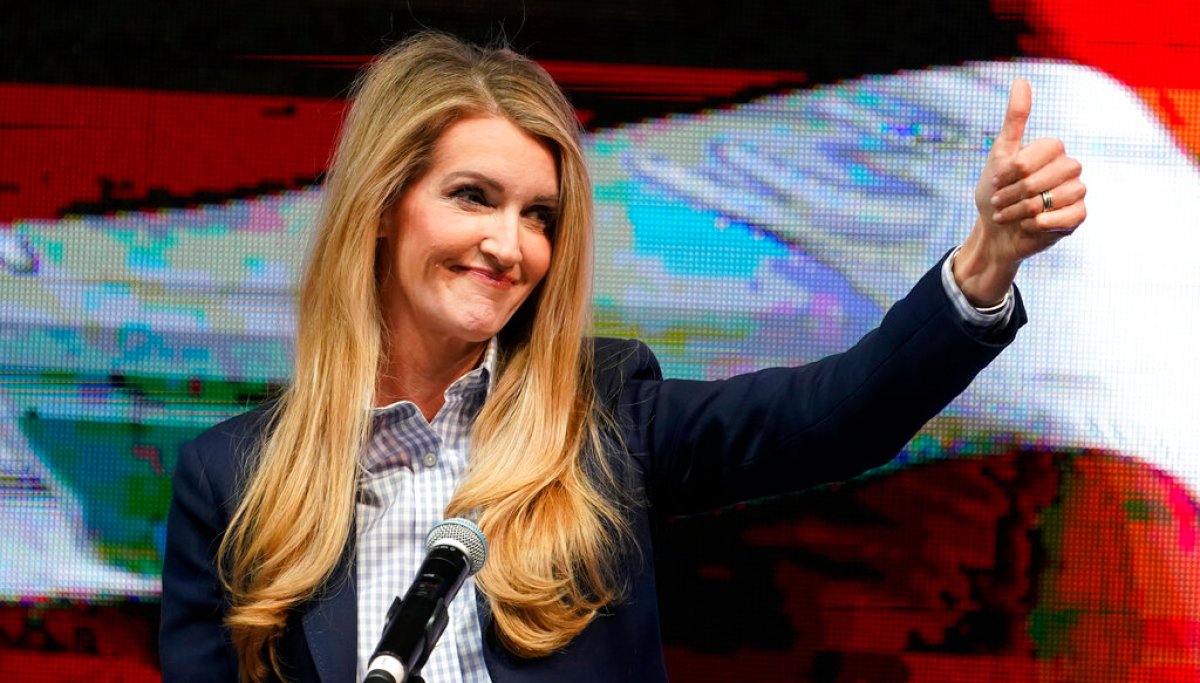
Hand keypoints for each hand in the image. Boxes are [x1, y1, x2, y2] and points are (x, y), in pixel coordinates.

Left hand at [954, 78, 1086, 305]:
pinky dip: (1041, 223)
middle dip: (1018, 191)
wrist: (993, 232)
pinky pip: (1070, 216)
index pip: (1045, 149)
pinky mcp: (1077, 217)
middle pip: (1053, 173)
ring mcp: (1076, 192)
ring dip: (1025, 209)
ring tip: (1008, 215)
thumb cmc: (995, 193)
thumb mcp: (999, 155)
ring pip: (1063, 194)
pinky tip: (1026, 225)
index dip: (1016, 168)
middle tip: (998, 202)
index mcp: (1052, 151)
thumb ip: (1014, 119)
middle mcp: (1069, 169)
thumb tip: (1022, 80)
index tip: (997, 180)